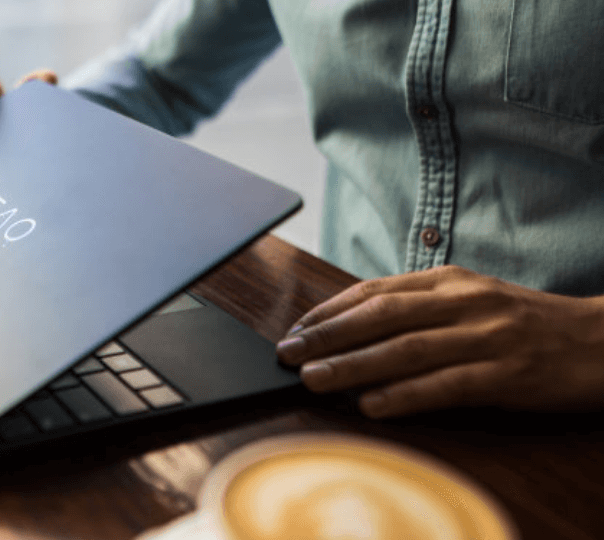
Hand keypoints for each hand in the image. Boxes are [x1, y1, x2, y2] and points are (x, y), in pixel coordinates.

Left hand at [277, 265, 603, 417]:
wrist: (602, 339)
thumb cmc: (523, 322)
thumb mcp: (470, 300)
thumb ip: (418, 309)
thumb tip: (353, 332)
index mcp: (449, 280)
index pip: (375, 291)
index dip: (329, 311)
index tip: (296, 330)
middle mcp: (463, 302)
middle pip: (381, 316)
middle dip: (328, 336)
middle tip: (288, 354)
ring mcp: (486, 336)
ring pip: (406, 349)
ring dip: (353, 366)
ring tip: (314, 379)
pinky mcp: (507, 373)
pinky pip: (446, 385)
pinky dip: (405, 395)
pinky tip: (372, 405)